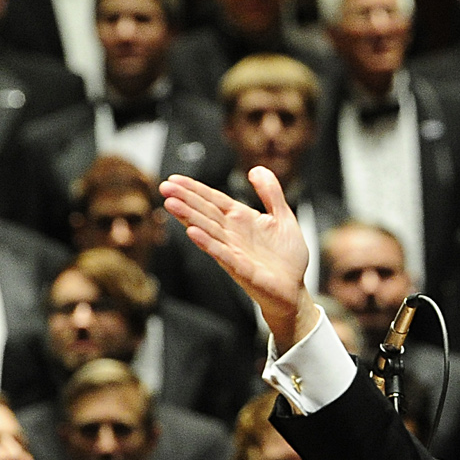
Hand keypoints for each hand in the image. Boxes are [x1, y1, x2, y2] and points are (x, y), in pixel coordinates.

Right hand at [160, 169, 317, 349]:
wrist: (294, 289)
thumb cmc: (287, 257)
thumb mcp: (283, 216)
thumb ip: (271, 193)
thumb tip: (256, 169)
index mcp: (242, 219)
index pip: (214, 199)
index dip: (195, 189)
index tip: (174, 180)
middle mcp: (233, 234)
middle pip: (205, 212)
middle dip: (185, 199)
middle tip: (165, 188)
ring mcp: (234, 251)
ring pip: (208, 231)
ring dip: (189, 218)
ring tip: (171, 205)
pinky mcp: (242, 270)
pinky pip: (222, 254)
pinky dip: (208, 243)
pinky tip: (193, 233)